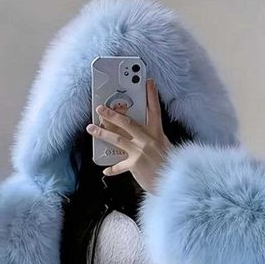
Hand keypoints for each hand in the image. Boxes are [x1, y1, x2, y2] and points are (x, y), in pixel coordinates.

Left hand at [86, 78, 171, 192]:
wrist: (173, 182)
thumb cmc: (168, 165)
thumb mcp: (163, 146)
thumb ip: (150, 139)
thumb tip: (134, 135)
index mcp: (157, 133)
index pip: (155, 110)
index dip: (151, 95)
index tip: (148, 81)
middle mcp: (148, 140)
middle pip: (127, 122)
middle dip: (112, 114)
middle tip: (100, 109)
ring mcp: (141, 151)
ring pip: (117, 138)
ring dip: (102, 133)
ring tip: (91, 128)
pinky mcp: (135, 164)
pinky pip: (119, 165)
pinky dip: (112, 168)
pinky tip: (105, 170)